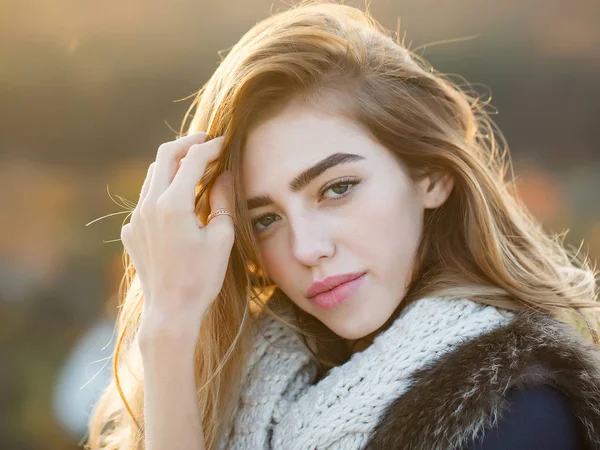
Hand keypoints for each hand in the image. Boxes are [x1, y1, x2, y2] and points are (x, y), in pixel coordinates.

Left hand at [120, 131, 233, 338]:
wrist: (171, 311)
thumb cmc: (202, 277)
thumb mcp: (222, 238)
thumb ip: (223, 200)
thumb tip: (225, 174)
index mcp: (173, 205)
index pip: (193, 160)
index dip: (212, 147)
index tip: (225, 142)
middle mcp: (148, 205)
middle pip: (164, 156)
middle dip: (187, 144)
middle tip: (207, 141)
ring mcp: (135, 218)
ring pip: (152, 176)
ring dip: (174, 165)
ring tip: (195, 167)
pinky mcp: (131, 231)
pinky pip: (146, 199)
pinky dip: (163, 190)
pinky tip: (180, 202)